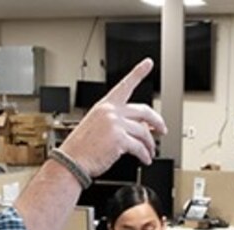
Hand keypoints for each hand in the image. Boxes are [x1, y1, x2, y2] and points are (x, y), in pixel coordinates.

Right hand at [58, 59, 167, 175]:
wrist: (71, 162)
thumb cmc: (80, 148)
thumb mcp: (96, 127)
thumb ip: (116, 122)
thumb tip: (139, 128)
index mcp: (104, 106)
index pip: (124, 85)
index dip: (138, 72)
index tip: (148, 63)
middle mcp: (111, 112)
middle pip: (143, 111)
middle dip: (157, 121)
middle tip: (162, 130)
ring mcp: (115, 124)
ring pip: (144, 132)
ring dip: (150, 144)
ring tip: (150, 152)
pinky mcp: (119, 139)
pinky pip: (140, 147)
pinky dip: (145, 155)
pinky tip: (145, 159)